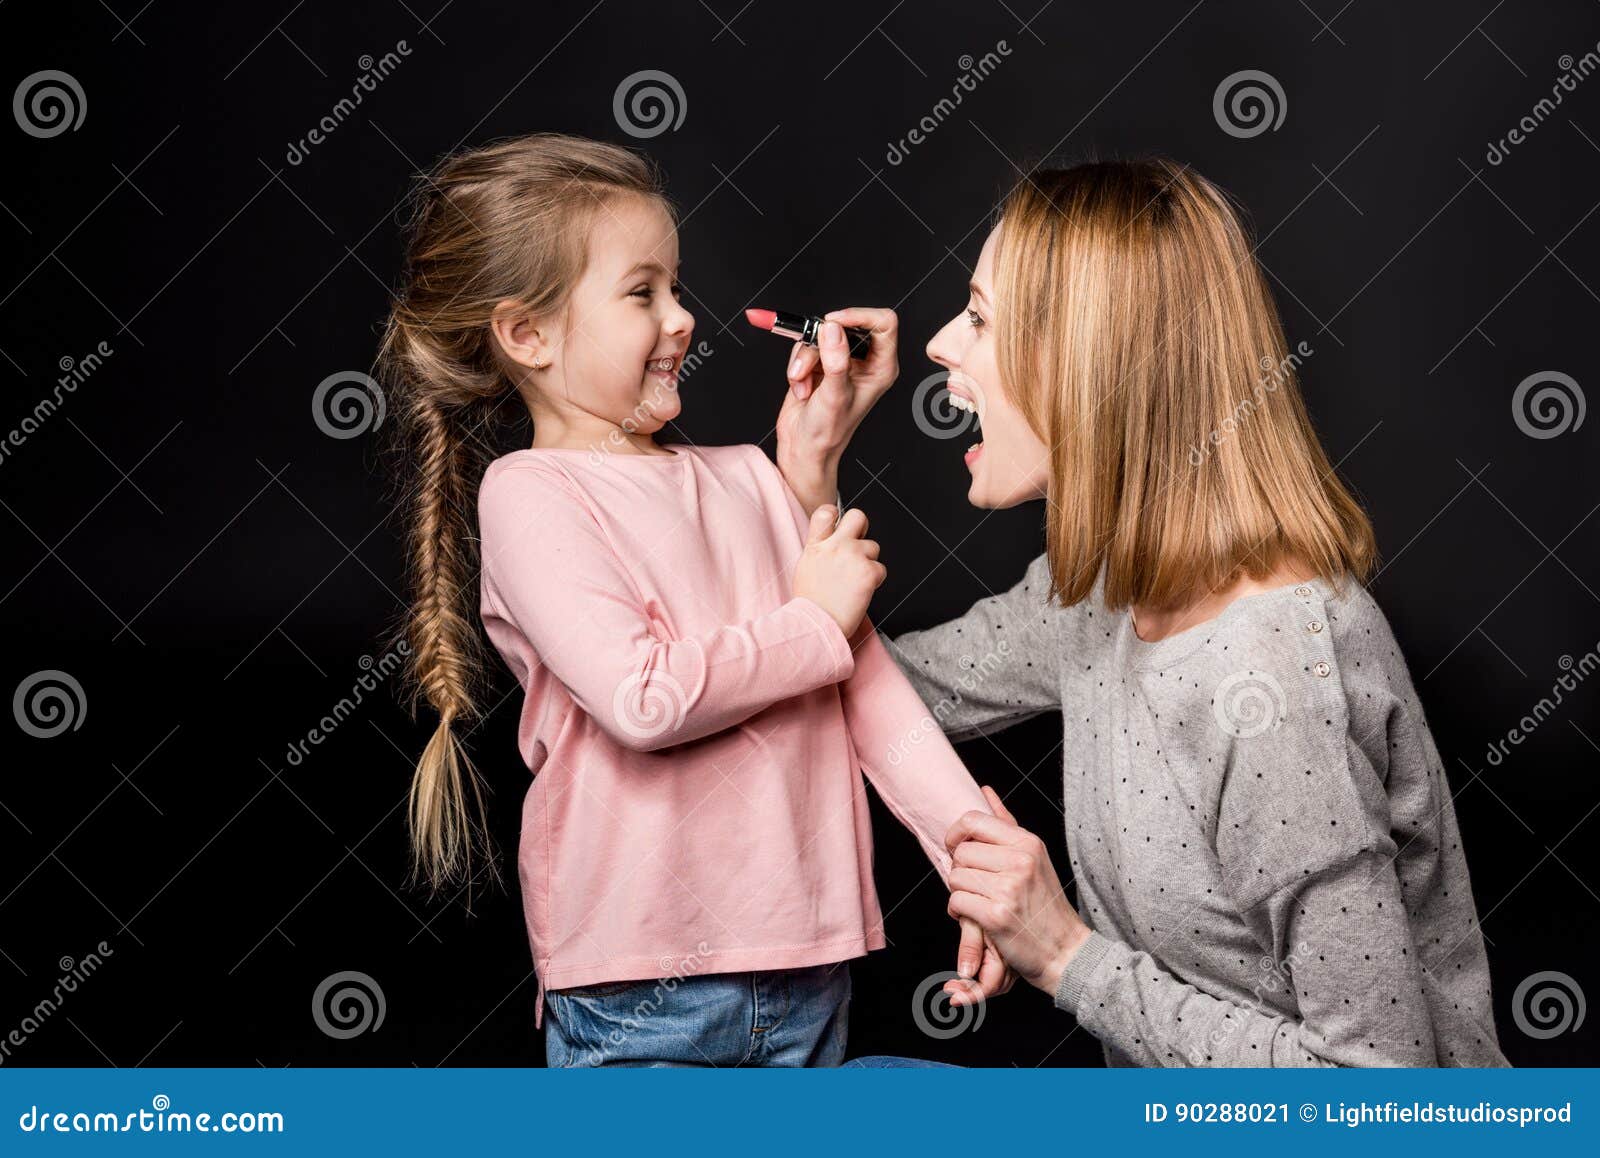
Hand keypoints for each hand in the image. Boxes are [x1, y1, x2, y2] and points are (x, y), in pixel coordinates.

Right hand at [775, 308, 899, 513]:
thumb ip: (836, 361)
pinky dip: (796, 365)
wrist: (803, 448)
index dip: (860, 316)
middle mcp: (863, 361)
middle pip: (845, 324)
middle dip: (821, 341)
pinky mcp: (818, 362)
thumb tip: (832, 329)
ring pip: (819, 335)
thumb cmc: (828, 432)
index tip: (834, 323)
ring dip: (804, 359)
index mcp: (881, 367)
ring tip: (803, 384)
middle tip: (811, 355)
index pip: (883, 323)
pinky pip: (803, 346)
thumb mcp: (835, 396)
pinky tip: (801, 388)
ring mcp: (840, 360)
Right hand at [792, 503, 885, 636]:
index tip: (838, 528)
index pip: (826, 512)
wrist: (816, 625)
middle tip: (857, 548)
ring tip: (854, 582)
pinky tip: (861, 592)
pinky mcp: (869, 572)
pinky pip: (880, 569)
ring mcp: (853, 556)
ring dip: (868, 562)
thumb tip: (832, 545)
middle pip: (858, 516)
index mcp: (816, 545)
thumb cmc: (810, 604)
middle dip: (862, 528)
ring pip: (873, 547)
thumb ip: (820, 551)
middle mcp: (835, 546)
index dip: (836, 517)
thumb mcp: (806, 568)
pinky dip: (874, 581)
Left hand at [944, 786, 1091, 994]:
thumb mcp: (1034, 856)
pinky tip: (975, 916)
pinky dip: (958, 911)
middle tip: (976, 884)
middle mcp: (1020, 861)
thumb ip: (1006, 823)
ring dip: (959, 892)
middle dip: (960, 870)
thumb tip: (984, 790)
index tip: (957, 848)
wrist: (1065, 950)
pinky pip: (956, 901)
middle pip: (960, 852)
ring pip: (955, 877)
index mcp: (1028, 843)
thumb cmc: (1045, 904)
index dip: (956, 834)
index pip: (973, 820)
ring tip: (977, 901)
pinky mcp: (997, 915)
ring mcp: (1009, 888)